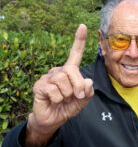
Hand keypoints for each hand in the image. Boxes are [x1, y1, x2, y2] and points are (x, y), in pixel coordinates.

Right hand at [25, 24, 93, 146]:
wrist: (54, 119)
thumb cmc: (68, 106)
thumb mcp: (83, 100)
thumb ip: (88, 91)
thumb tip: (88, 81)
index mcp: (70, 71)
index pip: (75, 54)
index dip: (79, 40)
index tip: (83, 26)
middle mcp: (58, 71)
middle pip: (72, 71)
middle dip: (78, 86)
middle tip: (77, 97)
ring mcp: (48, 77)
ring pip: (63, 81)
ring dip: (68, 94)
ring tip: (63, 99)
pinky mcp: (40, 86)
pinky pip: (54, 90)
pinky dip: (58, 99)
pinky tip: (54, 101)